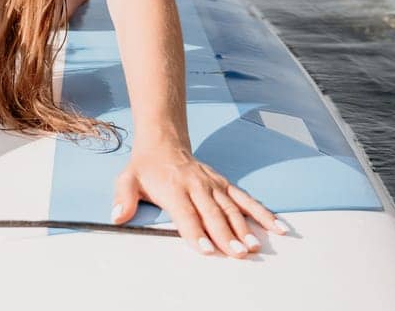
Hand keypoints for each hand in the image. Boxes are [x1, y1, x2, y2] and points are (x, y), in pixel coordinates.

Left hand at [111, 143, 287, 257]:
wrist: (164, 142)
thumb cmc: (146, 167)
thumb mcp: (127, 178)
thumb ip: (123, 197)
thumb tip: (117, 215)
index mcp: (174, 187)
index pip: (186, 213)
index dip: (196, 232)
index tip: (207, 249)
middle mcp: (197, 185)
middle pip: (213, 213)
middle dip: (226, 234)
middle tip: (238, 253)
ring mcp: (214, 184)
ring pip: (232, 207)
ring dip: (245, 227)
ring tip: (254, 246)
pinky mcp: (224, 184)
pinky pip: (246, 199)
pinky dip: (262, 213)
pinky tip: (277, 227)